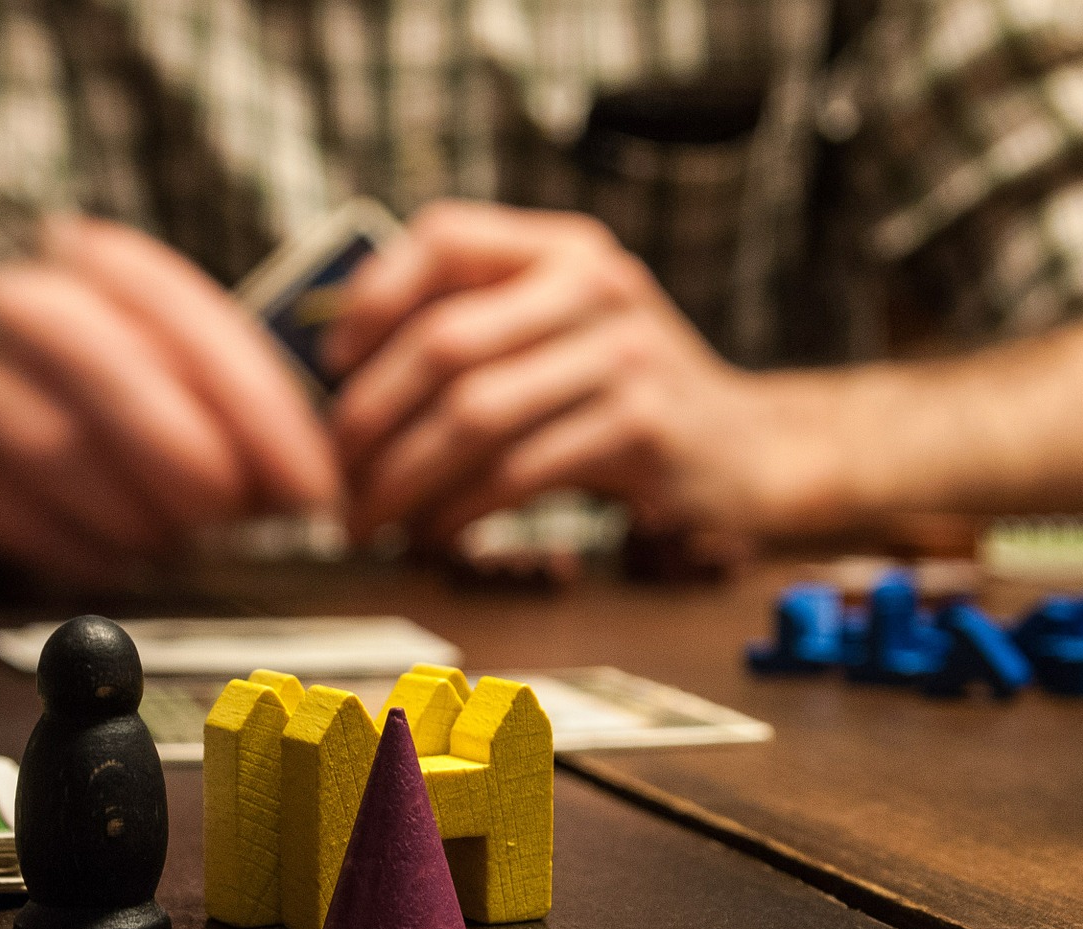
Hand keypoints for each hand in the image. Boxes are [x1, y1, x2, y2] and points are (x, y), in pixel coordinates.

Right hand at [0, 217, 337, 582]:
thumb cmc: (114, 402)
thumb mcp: (189, 381)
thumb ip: (249, 413)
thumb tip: (312, 490)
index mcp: (99, 263)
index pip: (182, 315)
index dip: (258, 408)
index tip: (309, 486)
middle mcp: (24, 305)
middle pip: (107, 366)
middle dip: (185, 453)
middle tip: (230, 516)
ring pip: (53, 447)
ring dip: (132, 512)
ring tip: (174, 544)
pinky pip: (11, 514)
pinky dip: (77, 550)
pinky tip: (119, 564)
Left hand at [327, 201, 848, 547]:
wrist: (753, 450)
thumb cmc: (627, 400)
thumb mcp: (563, 336)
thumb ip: (480, 332)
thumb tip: (340, 384)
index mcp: (562, 250)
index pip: (445, 238)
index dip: (372, 298)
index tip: (329, 363)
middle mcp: (594, 287)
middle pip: (443, 344)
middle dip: (368, 420)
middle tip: (332, 478)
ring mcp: (624, 356)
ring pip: (473, 416)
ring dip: (402, 480)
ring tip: (366, 521)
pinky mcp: (641, 430)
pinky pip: (518, 472)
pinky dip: (459, 511)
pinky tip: (433, 536)